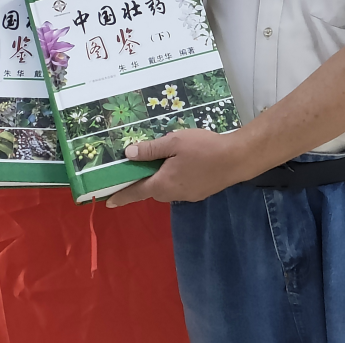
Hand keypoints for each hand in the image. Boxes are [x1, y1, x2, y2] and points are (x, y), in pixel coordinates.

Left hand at [105, 128, 250, 207]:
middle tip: (139, 166)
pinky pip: (180, 187)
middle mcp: (173, 194)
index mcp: (163, 183)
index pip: (136, 192)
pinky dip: (176, 178)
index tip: (108, 202)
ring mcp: (188, 195)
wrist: (236, 159)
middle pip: (152, 189)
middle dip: (144, 180)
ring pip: (167, 188)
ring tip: (164, 160)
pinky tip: (184, 164)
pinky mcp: (200, 193)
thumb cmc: (203, 148)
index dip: (121, 196)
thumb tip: (128, 155)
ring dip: (162, 178)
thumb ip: (151, 149)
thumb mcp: (174, 142)